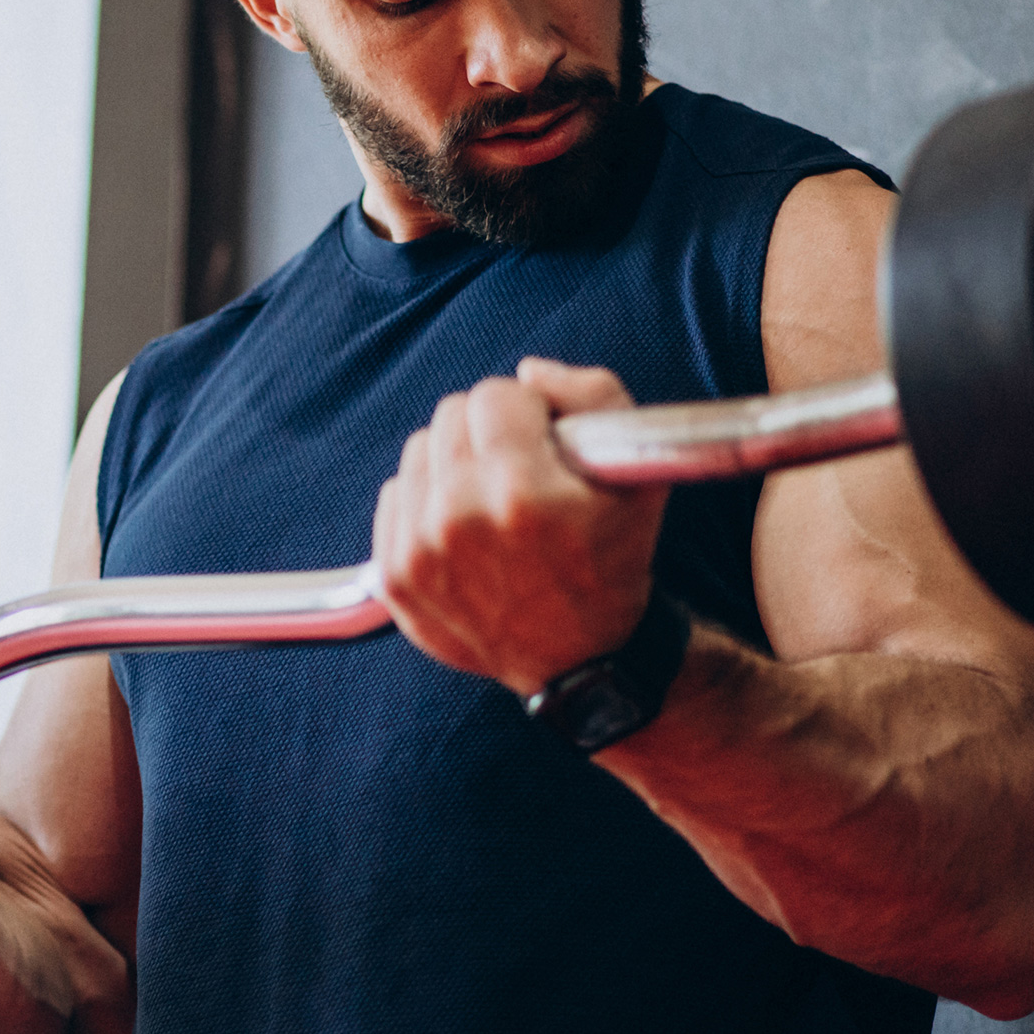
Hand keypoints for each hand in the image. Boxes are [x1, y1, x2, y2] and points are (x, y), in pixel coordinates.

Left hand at [372, 357, 669, 695]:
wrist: (583, 660)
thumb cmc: (612, 561)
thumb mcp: (640, 476)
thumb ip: (595, 396)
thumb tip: (529, 372)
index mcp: (520, 492)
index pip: (494, 394)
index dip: (527, 410)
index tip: (544, 440)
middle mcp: (460, 520)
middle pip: (450, 416)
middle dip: (488, 431)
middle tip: (519, 468)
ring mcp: (420, 552)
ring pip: (418, 450)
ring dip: (453, 463)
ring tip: (490, 499)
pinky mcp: (395, 578)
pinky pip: (393, 495)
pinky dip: (425, 500)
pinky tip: (462, 526)